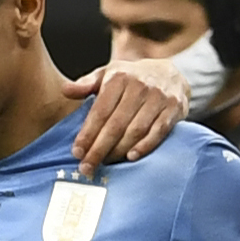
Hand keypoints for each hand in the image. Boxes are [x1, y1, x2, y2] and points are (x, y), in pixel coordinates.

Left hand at [62, 58, 186, 173]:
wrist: (169, 73)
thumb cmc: (131, 79)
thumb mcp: (108, 74)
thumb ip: (86, 84)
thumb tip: (65, 91)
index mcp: (118, 78)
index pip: (100, 111)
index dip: (87, 133)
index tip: (76, 152)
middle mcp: (139, 86)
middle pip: (116, 124)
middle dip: (99, 148)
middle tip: (87, 167)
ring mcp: (158, 98)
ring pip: (136, 130)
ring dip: (119, 150)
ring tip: (105, 164)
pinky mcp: (173, 109)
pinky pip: (158, 131)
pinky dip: (145, 146)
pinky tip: (131, 157)